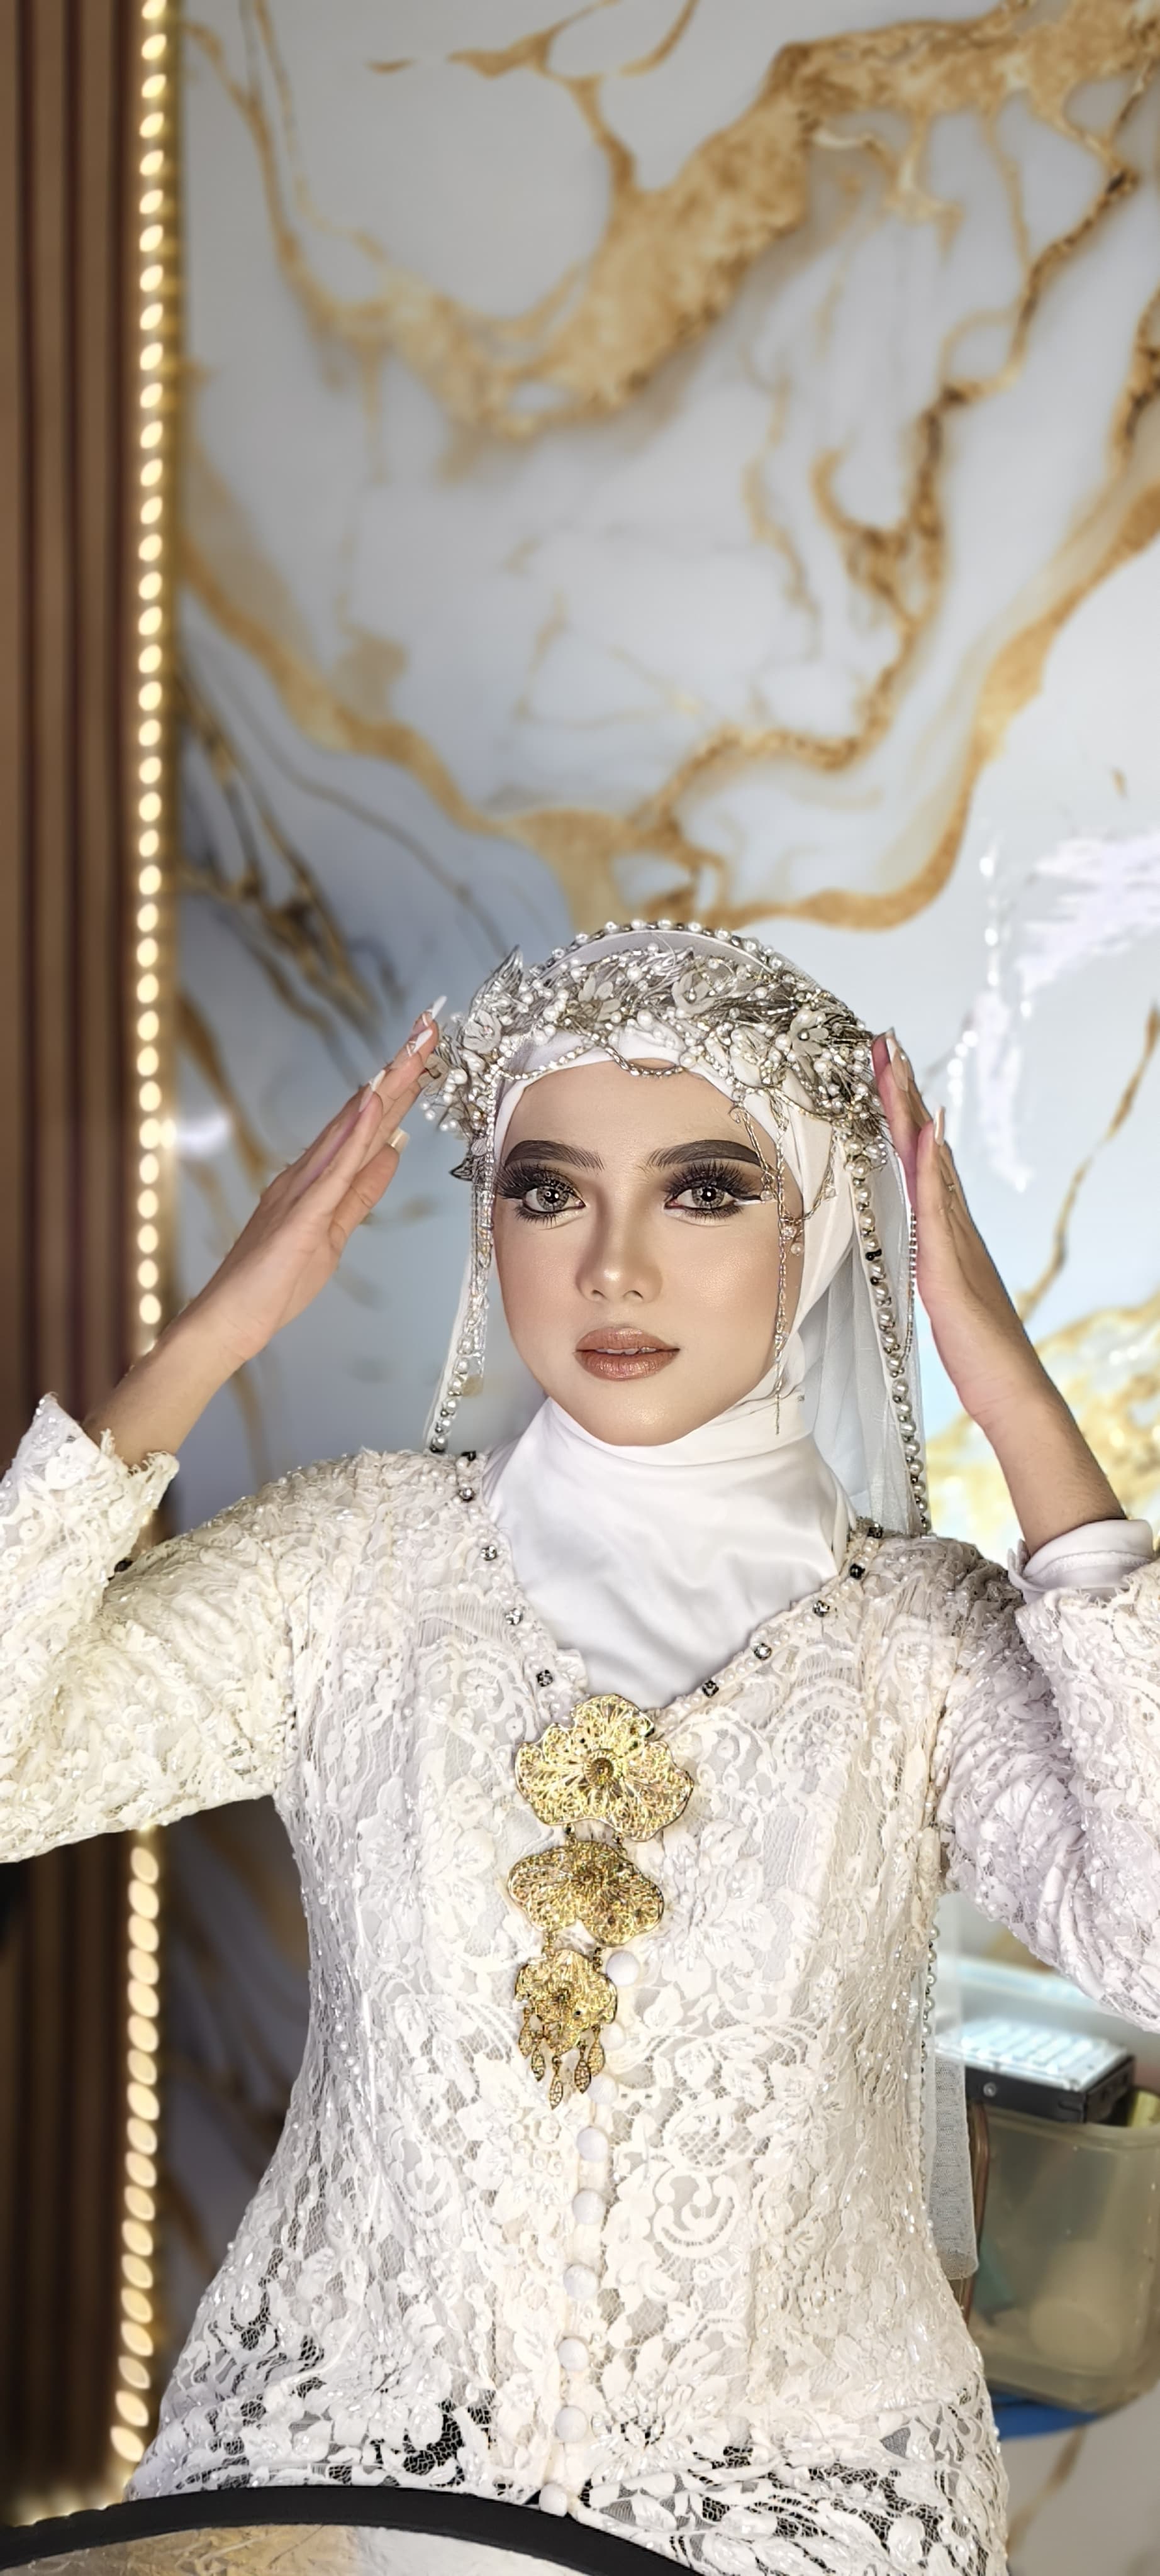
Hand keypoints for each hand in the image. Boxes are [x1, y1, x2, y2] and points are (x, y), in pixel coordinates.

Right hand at [185, 1008, 440, 1371]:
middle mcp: (306, 1172)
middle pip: (360, 1114)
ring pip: (351, 1129)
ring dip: (383, 1089)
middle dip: (396, 1073)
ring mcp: (301, 1189)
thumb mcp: (334, 1232)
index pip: (363, 1124)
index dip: (396, 1088)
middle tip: (428, 1029)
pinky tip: (373, 1102)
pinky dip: (355, 1132)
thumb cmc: (275, 1283)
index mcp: (315, 1178)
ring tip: (411, 1051)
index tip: (423, 1054)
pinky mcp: (302, 1214)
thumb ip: (361, 1192)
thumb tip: (390, 1153)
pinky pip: (335, 1167)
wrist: (230, 1319)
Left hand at [871, 1031, 1121, 1546]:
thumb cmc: (977, 1351)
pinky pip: (937, 1207)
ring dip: (910, 1111)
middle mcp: (954, 1225)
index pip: (920, 1160)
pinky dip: (930, 1167)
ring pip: (929, 1162)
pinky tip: (925, 1131)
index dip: (902, 1116)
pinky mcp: (948, 1265)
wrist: (1011, 1388)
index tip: (884, 1072)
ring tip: (894, 1064)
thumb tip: (913, 1236)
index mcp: (946, 1233)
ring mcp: (954, 1240)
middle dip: (903, 1094)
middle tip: (884, 1043)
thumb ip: (928, 1259)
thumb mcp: (940, 1294)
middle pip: (925, 1146)